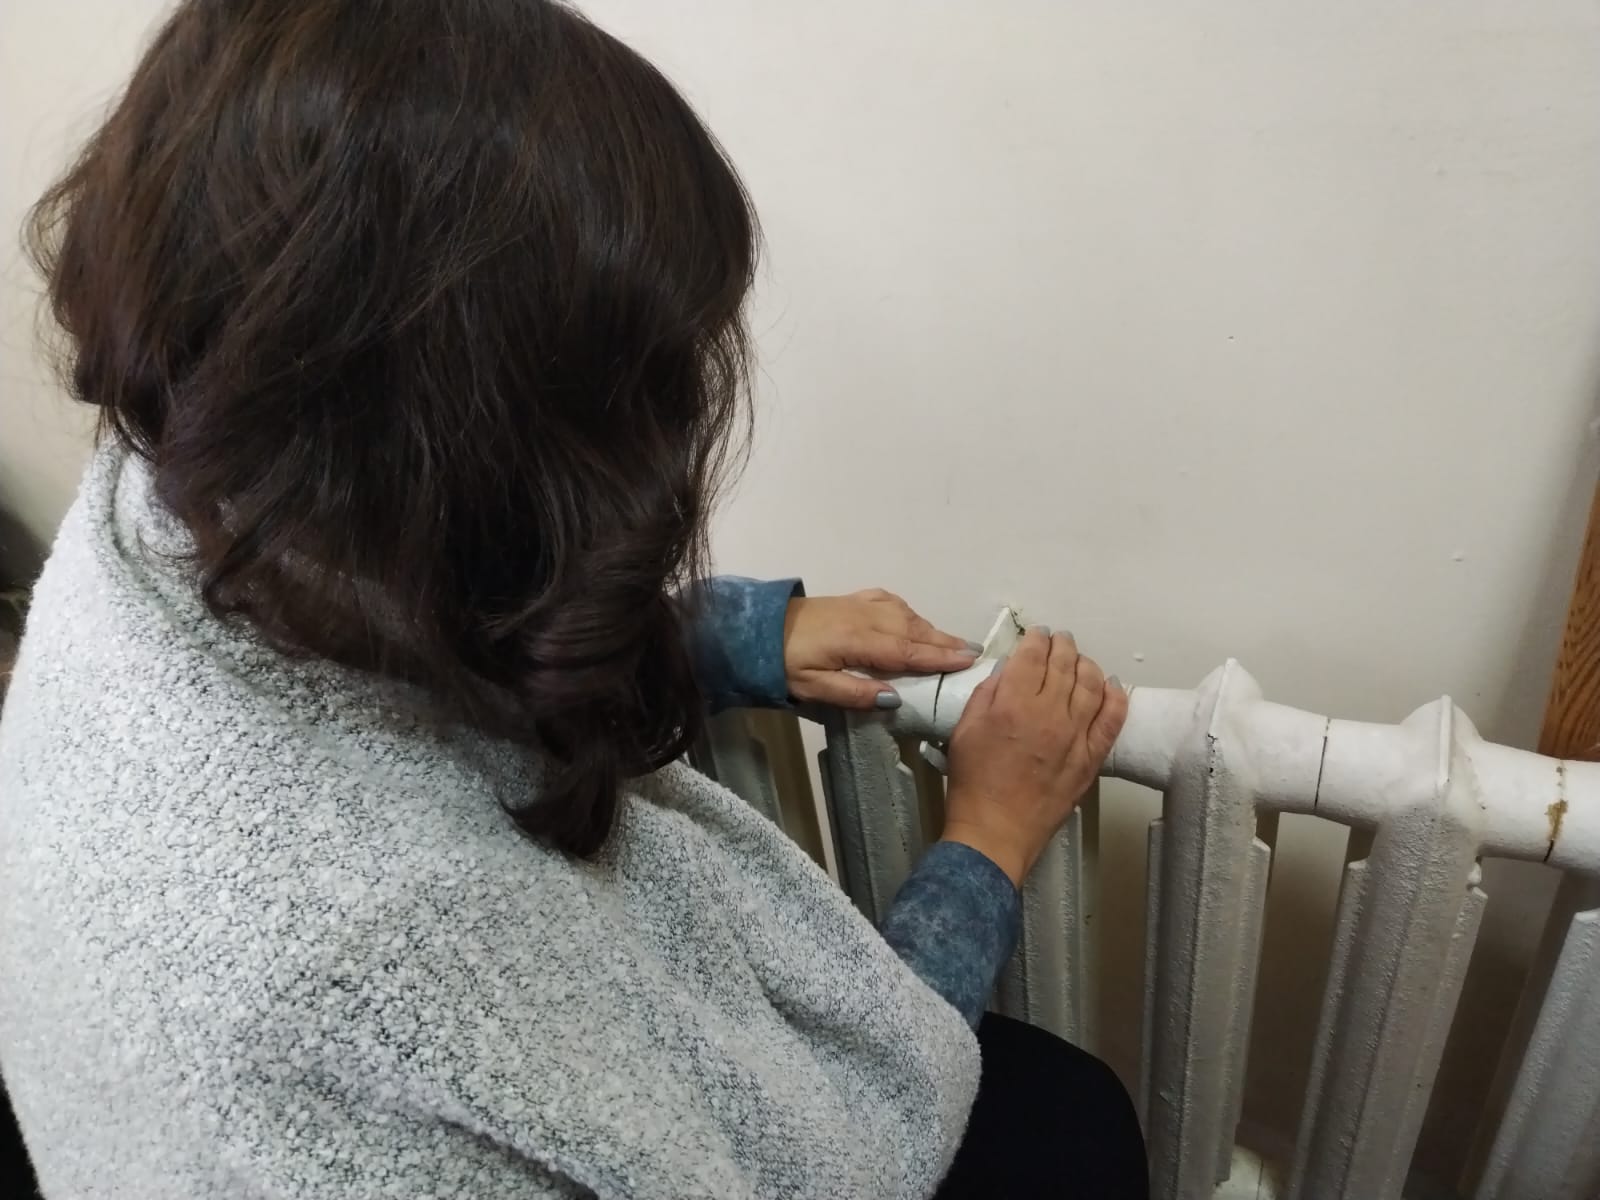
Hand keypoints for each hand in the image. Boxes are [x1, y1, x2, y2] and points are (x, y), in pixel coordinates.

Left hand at [783, 589, 978, 708]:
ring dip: (931, 630)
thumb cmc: (783, 663)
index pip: (907, 651)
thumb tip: (894, 699)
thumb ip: (853, 693)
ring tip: (953, 644)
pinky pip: (890, 603)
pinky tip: (914, 620)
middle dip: (945, 642)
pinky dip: (908, 613)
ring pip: (905, 615)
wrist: (757, 629)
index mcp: (858, 641)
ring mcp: (859, 605)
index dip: (939, 657)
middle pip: (914, 631)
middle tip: (975, 654)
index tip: (968, 661)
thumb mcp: (813, 687)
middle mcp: (865, 618)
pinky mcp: (852, 599)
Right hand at [941, 628, 1126, 885]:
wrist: (996, 830)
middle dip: (1062, 646)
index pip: (1031, 657)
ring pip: (1091, 685)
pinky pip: (1112, 719)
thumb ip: (986, 694)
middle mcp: (1048, 713)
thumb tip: (1007, 672)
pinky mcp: (1091, 757)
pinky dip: (1114, 697)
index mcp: (1012, 703)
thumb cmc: (973, 783)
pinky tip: (1111, 686)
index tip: (1037, 635)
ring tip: (1081, 660)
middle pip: (1063, 665)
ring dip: (1087, 665)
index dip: (1035, 640)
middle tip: (1061, 640)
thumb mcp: (963, 730)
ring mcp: (1075, 735)